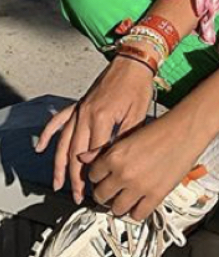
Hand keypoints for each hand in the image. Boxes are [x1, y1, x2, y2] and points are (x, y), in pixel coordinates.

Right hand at [35, 54, 154, 203]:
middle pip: (76, 152)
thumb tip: (113, 158)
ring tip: (58, 183)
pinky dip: (48, 134)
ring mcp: (80, 109)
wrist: (133, 61)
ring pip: (64, 142)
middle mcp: (86, 114)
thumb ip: (123, 137)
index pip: (93, 153)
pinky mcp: (80, 104)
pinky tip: (41, 147)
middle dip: (76, 177)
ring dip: (59, 164)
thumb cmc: (138, 84)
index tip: (96, 188)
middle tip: (78, 195)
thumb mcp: (138, 113)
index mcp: (102, 117)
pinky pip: (59, 120)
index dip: (93, 173)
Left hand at [81, 111, 202, 221]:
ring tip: (125, 199)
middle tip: (111, 191)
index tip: (102, 178)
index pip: (92, 176)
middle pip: (100, 196)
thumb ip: (105, 150)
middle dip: (105, 194)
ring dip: (118, 205)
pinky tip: (140, 204)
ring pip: (116, 209)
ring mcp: (139, 187)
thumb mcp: (129, 136)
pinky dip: (136, 212)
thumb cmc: (163, 129)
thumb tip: (85, 157)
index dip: (98, 177)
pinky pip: (137, 215)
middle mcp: (123, 173)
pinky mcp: (156, 196)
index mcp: (114, 156)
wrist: (187, 130)